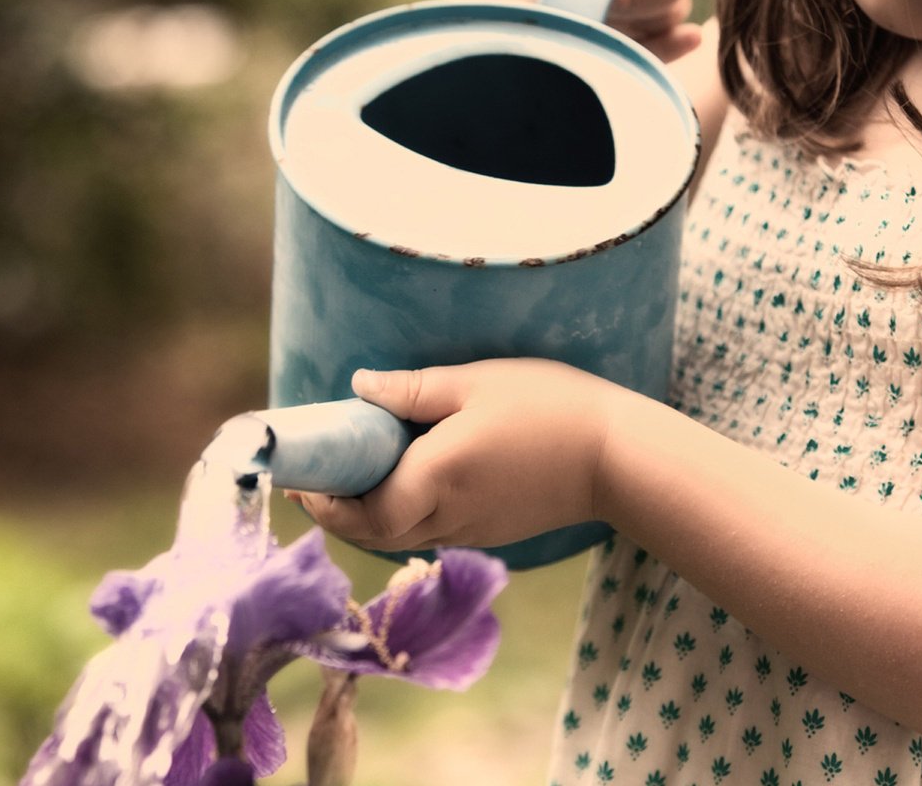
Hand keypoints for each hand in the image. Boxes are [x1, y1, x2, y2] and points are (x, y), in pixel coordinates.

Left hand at [290, 359, 628, 552]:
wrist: (618, 458)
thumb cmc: (551, 408)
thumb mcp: (478, 382)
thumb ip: (413, 390)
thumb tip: (359, 386)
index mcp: (438, 477)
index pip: (365, 513)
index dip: (327, 503)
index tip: (303, 479)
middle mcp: (450, 515)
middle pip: (374, 535)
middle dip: (336, 515)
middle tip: (313, 482)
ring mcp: (473, 530)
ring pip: (401, 538)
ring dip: (366, 518)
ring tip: (348, 480)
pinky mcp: (492, 532)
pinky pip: (430, 532)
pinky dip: (401, 517)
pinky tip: (402, 483)